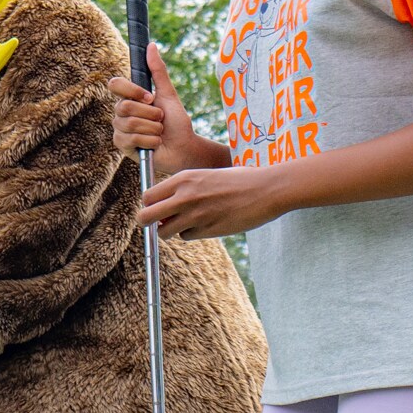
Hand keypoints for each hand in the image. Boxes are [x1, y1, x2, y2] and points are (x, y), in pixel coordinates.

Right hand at [111, 59, 207, 161]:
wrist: (184, 147)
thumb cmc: (176, 122)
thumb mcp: (168, 94)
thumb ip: (158, 71)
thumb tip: (151, 45)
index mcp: (129, 98)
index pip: (115, 85)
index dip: (132, 90)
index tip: (150, 97)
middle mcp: (121, 113)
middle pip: (125, 106)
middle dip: (151, 114)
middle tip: (160, 119)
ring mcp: (120, 130)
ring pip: (131, 123)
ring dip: (153, 128)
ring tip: (159, 132)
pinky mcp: (122, 146)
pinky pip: (132, 139)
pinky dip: (151, 141)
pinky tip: (155, 143)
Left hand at [138, 161, 290, 240]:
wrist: (267, 189)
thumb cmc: (239, 180)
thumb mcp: (206, 175)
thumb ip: (184, 187)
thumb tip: (164, 204)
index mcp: (184, 178)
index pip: (147, 196)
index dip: (149, 204)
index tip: (158, 207)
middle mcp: (185, 196)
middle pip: (146, 216)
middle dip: (148, 222)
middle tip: (158, 222)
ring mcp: (196, 215)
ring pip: (164, 232)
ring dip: (171, 231)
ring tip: (186, 223)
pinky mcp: (208, 230)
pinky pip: (186, 237)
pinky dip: (191, 234)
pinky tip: (206, 224)